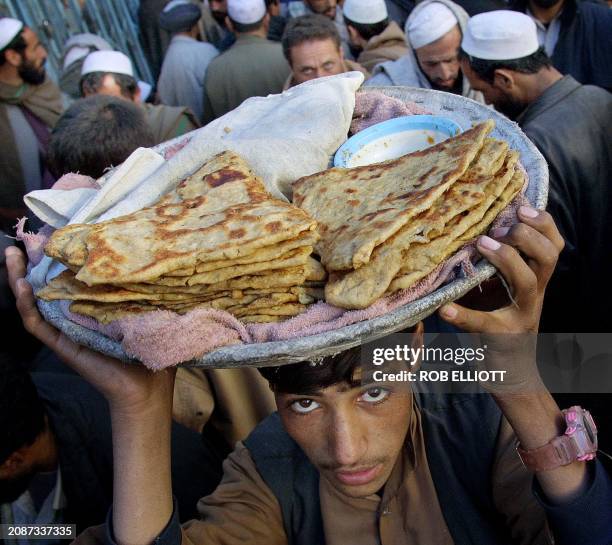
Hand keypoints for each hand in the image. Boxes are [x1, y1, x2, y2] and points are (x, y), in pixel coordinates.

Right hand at [5, 246, 174, 412]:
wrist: (148, 390)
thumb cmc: (153, 352)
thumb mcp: (152, 314)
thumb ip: (149, 293)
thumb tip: (162, 264)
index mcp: (97, 307)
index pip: (75, 278)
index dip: (64, 258)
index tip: (59, 233)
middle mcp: (78, 316)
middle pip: (50, 286)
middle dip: (36, 262)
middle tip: (26, 238)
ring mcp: (68, 331)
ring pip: (36, 303)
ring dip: (21, 279)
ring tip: (12, 255)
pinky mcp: (64, 346)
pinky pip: (39, 326)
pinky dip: (27, 307)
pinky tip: (23, 287)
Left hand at [438, 206, 563, 391]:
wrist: (510, 372)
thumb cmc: (499, 323)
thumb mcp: (499, 291)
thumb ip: (492, 267)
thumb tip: (468, 232)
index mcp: (535, 280)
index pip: (553, 245)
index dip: (543, 223)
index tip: (521, 207)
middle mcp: (534, 296)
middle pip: (549, 258)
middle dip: (527, 236)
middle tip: (499, 229)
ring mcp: (521, 316)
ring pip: (529, 283)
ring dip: (508, 260)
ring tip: (483, 246)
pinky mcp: (501, 338)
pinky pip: (484, 324)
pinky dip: (464, 315)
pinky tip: (446, 309)